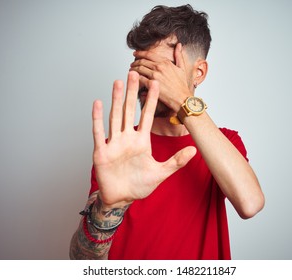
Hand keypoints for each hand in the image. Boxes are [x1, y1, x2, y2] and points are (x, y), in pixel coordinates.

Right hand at [92, 71, 195, 207]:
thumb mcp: (161, 173)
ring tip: (118, 82)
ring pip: (115, 117)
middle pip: (129, 111)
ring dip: (116, 100)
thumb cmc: (139, 186)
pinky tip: (98, 103)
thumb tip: (194, 151)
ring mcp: (114, 143)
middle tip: (134, 73)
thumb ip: (176, 161)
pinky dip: (97, 118)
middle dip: (132, 92)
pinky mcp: (102, 151)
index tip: (156, 83)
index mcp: (142, 141)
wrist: (122, 198)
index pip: (148, 116)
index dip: (151, 100)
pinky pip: (99, 132)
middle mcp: (127, 138)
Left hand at [130, 43, 190, 111]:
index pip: (149, 54)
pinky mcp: (152, 84)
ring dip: (133, 69)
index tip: (135, 53)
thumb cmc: (181, 85)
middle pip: (142, 61)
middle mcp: (159, 67)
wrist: (182, 98)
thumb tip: (179, 45)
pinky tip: (133, 78)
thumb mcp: (182, 68)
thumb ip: (178, 55)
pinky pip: (140, 79)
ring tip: (131, 70)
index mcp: (165, 62)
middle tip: (132, 64)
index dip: (140, 53)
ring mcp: (155, 75)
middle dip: (135, 62)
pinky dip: (135, 78)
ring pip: (139, 69)